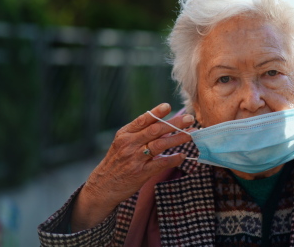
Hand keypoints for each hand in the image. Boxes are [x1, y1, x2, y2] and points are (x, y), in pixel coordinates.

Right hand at [71, 103, 193, 231]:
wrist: (103, 187)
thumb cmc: (117, 162)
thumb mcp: (123, 144)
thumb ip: (141, 134)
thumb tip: (165, 125)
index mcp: (125, 134)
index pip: (142, 120)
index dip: (156, 112)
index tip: (168, 106)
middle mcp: (129, 144)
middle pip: (155, 130)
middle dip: (174, 123)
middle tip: (189, 118)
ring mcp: (135, 158)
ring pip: (160, 145)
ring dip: (177, 138)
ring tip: (191, 134)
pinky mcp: (140, 173)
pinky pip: (160, 164)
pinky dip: (173, 159)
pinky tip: (182, 155)